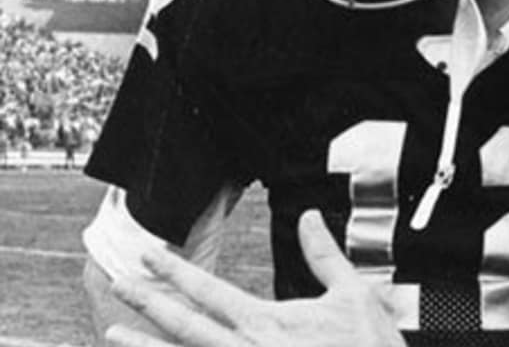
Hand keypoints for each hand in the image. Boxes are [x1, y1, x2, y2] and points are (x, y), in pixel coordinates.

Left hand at [104, 210, 406, 346]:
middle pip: (185, 326)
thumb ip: (324, 255)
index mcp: (269, 322)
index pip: (210, 291)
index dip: (175, 272)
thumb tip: (309, 217)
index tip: (148, 256)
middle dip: (148, 304)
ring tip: (112, 332)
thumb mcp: (354, 294)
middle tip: (117, 286)